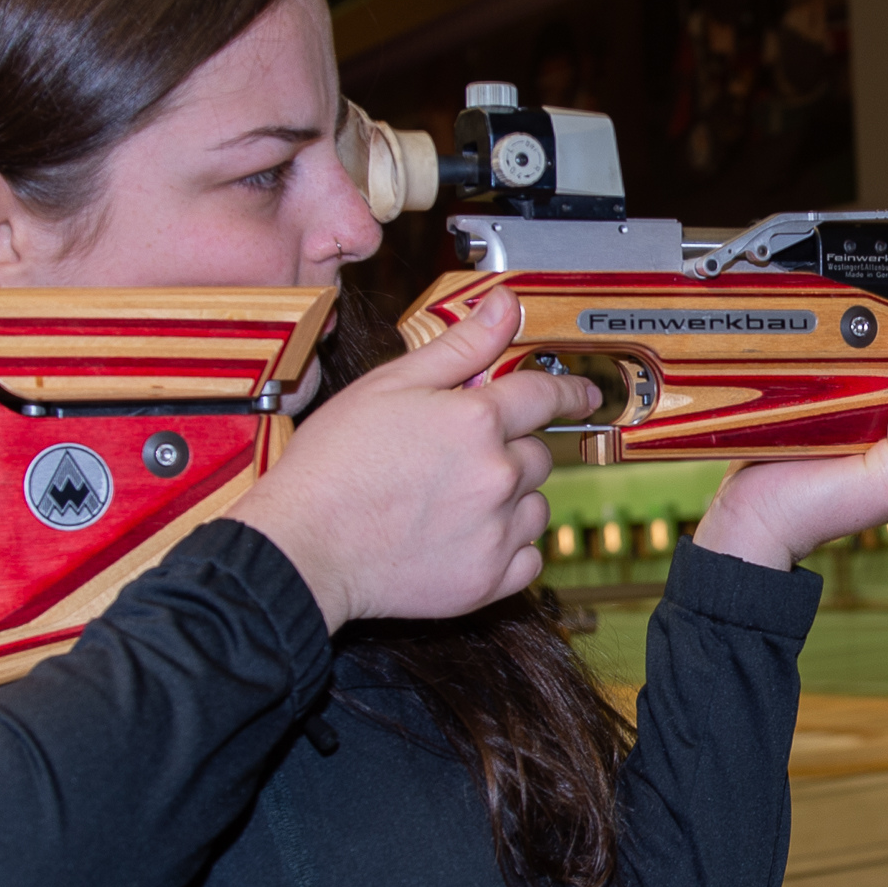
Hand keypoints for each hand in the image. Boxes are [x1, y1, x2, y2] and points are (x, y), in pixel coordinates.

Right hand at [227, 286, 599, 630]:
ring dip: (511, 499)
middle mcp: (496, 475)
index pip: (546, 396)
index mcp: (476, 420)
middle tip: (458, 458)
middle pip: (539, 454)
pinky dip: (508, 548)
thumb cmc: (334, 464)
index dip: (569, 391)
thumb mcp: (390, 384)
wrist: (304, 544)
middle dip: (510, 449)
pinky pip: (529, 559)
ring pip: (536, 506)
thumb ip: (459, 346)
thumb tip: (505, 305)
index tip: (583, 395)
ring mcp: (495, 531)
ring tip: (453, 499)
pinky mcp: (487, 581)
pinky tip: (465, 537)